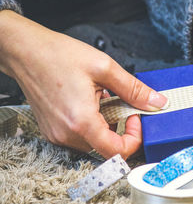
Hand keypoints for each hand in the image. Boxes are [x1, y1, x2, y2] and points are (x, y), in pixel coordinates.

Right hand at [0, 11, 168, 158]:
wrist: (25, 51)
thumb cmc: (57, 55)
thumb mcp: (104, 68)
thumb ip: (134, 89)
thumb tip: (156, 102)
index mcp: (81, 121)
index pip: (117, 152)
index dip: (134, 139)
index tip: (135, 118)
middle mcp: (67, 134)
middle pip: (107, 147)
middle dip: (121, 128)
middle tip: (121, 103)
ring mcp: (57, 134)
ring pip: (94, 142)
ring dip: (106, 124)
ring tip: (102, 98)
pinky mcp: (53, 130)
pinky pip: (81, 136)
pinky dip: (92, 123)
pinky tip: (89, 102)